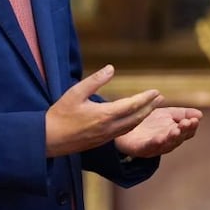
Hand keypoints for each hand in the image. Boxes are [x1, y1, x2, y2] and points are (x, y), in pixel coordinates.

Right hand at [45, 65, 163, 156]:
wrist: (49, 139)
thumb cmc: (60, 114)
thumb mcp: (75, 92)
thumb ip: (95, 80)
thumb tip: (111, 68)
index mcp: (104, 115)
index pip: (132, 106)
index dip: (146, 99)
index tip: (156, 92)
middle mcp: (109, 128)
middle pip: (136, 118)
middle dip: (149, 107)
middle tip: (161, 98)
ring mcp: (106, 137)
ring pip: (131, 126)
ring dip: (143, 116)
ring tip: (151, 108)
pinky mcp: (102, 142)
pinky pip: (123, 132)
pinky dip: (133, 124)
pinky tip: (134, 119)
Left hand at [114, 106, 201, 157]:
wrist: (123, 124)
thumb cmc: (147, 122)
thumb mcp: (166, 114)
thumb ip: (182, 114)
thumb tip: (200, 115)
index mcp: (174, 133)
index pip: (187, 132)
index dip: (191, 126)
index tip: (194, 119)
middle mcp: (166, 142)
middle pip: (178, 139)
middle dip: (184, 131)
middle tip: (188, 123)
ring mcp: (153, 147)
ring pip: (166, 144)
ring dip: (172, 137)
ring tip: (177, 130)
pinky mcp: (140, 149)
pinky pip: (149, 147)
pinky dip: (155, 143)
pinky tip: (160, 137)